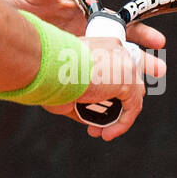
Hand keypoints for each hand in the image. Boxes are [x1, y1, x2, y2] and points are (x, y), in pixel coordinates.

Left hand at [0, 0, 167, 139]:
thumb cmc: (20, 3)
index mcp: (87, 16)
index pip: (121, 24)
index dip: (141, 33)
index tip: (158, 42)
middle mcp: (86, 35)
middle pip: (121, 50)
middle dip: (141, 61)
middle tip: (157, 72)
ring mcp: (77, 52)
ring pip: (107, 69)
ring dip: (123, 81)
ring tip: (138, 95)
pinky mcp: (64, 65)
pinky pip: (85, 80)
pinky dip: (96, 91)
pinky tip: (104, 104)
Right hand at [42, 36, 167, 139]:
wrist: (44, 65)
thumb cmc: (46, 71)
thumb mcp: (66, 80)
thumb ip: (83, 94)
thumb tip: (89, 115)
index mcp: (101, 44)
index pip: (116, 68)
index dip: (108, 91)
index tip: (93, 104)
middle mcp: (116, 50)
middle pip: (128, 82)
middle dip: (116, 106)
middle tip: (98, 123)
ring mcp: (125, 64)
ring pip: (132, 96)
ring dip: (118, 118)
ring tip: (101, 132)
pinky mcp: (127, 80)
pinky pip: (131, 108)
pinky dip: (121, 124)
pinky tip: (106, 133)